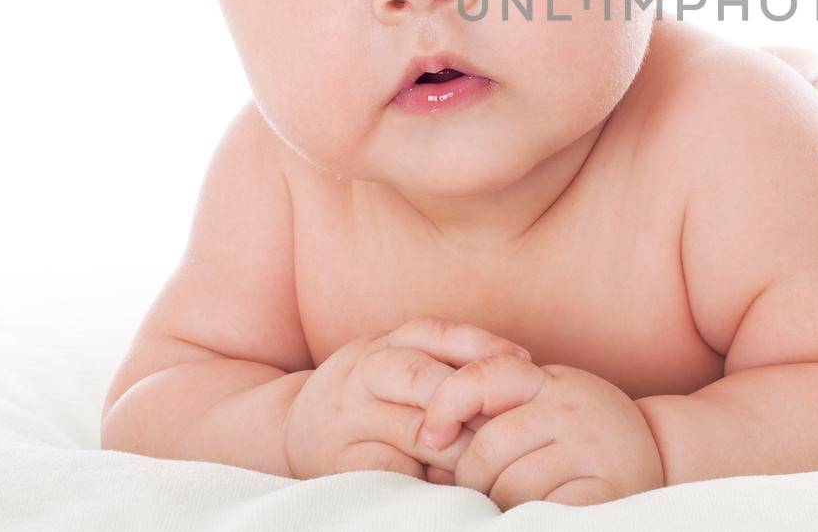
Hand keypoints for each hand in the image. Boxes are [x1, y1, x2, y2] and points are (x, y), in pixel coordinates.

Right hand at [283, 316, 532, 478]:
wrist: (292, 429)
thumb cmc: (371, 395)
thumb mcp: (400, 361)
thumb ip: (446, 362)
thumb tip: (519, 374)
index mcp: (385, 343)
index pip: (437, 332)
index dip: (482, 346)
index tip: (524, 364)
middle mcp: (364, 373)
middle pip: (423, 379)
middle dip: (472, 403)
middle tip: (512, 424)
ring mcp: (349, 419)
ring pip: (415, 431)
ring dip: (460, 449)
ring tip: (493, 460)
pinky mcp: (340, 462)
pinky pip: (393, 470)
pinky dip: (427, 478)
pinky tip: (452, 484)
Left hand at [417, 358, 663, 508]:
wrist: (661, 458)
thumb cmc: (585, 438)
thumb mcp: (547, 407)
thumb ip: (499, 411)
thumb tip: (427, 445)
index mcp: (552, 383)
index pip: (486, 376)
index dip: (448, 404)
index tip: (432, 437)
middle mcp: (574, 407)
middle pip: (488, 447)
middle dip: (473, 478)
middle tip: (484, 491)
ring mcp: (593, 449)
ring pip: (509, 487)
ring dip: (500, 506)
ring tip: (518, 505)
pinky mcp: (605, 491)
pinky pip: (540, 512)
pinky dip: (528, 520)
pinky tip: (538, 515)